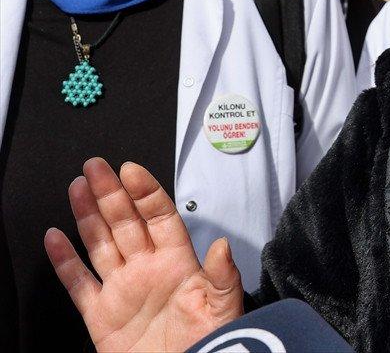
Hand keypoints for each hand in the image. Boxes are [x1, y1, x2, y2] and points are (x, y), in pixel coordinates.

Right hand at [44, 158, 242, 351]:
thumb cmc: (210, 342)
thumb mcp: (224, 307)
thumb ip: (223, 276)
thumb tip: (222, 245)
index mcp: (178, 264)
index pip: (159, 217)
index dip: (145, 192)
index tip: (130, 169)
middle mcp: (147, 271)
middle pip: (125, 223)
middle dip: (110, 193)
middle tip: (95, 166)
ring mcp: (123, 290)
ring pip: (101, 244)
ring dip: (88, 216)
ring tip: (77, 187)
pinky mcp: (101, 316)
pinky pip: (79, 284)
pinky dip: (64, 262)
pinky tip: (55, 237)